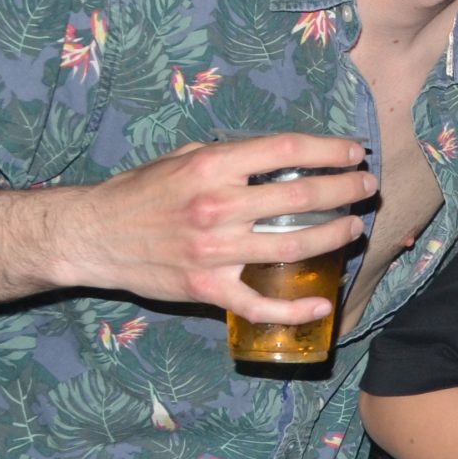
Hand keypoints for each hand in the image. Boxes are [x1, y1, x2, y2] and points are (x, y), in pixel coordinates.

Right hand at [59, 133, 372, 322]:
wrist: (91, 235)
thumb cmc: (139, 192)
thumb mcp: (184, 158)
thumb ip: (231, 156)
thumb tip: (282, 155)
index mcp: (212, 167)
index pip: (287, 151)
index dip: (329, 150)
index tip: (353, 152)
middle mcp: (217, 207)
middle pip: (301, 197)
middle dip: (344, 190)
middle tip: (366, 187)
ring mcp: (214, 251)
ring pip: (293, 245)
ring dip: (334, 235)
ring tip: (354, 226)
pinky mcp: (207, 289)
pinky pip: (260, 304)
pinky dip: (296, 309)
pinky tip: (323, 302)